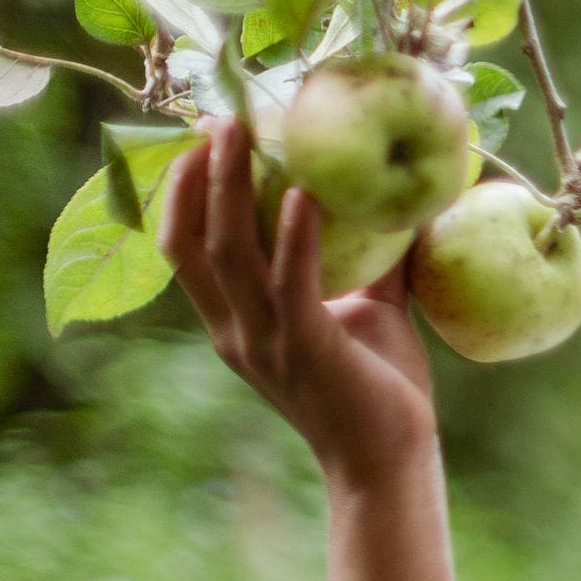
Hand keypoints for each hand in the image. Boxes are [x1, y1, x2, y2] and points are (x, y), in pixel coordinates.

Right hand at [158, 119, 440, 483]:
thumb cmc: (380, 388)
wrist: (392, 462)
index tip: (201, 139)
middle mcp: (235, 329)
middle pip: (191, 239)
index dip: (183, 193)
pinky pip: (291, 283)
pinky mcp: (305, 350)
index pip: (187, 248)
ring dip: (233, 187)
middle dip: (198, 176)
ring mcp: (264, 341)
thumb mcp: (367, 312)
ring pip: (228, 252)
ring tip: (243, 133)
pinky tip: (308, 194)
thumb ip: (368, 262)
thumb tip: (396, 202)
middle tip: (217, 118)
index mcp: (236, 321)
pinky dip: (296, 235)